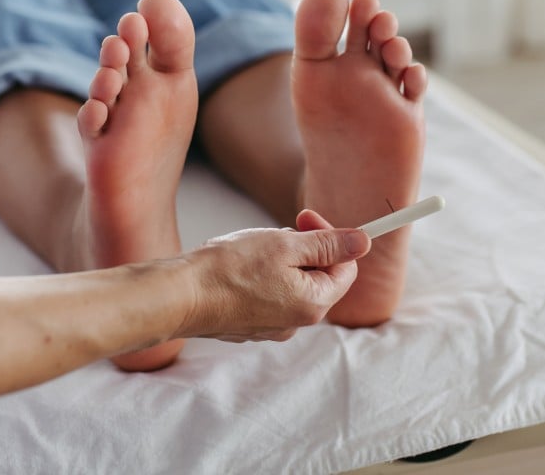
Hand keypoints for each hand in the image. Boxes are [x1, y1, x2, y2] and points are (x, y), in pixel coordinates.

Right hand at [177, 211, 369, 342]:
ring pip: (289, 284)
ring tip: (247, 249)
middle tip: (272, 233)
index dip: (329, 237)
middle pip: (316, 276)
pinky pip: (266, 295)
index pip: (345, 267)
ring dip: (276, 261)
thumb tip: (364, 242)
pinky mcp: (248, 326)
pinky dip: (257, 277)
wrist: (180, 296)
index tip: (303, 217)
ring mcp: (271, 327)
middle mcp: (296, 322)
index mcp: (313, 304)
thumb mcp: (284, 245)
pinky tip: (234, 267)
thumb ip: (327, 244)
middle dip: (299, 249)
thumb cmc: (229, 268)